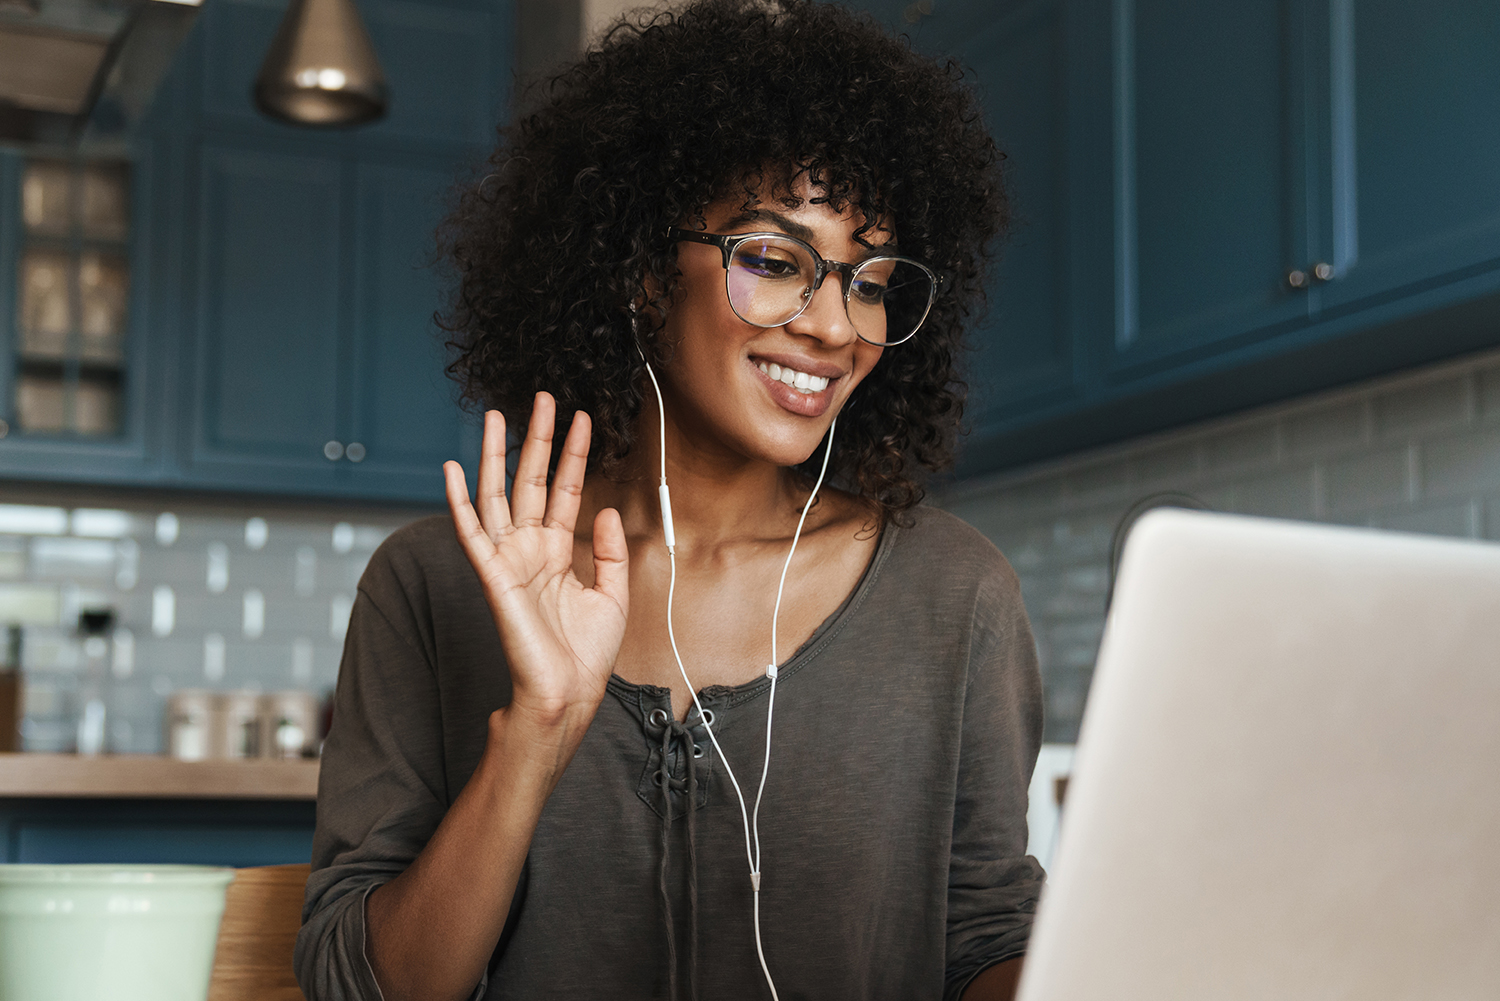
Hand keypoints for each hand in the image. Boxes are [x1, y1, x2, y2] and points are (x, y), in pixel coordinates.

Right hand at [443, 393, 628, 728]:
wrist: (567, 692)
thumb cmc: (585, 654)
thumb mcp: (613, 594)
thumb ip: (608, 550)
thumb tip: (606, 509)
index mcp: (558, 551)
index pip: (566, 490)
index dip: (574, 455)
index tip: (583, 420)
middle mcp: (530, 549)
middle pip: (530, 481)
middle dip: (537, 440)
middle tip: (542, 398)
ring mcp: (509, 559)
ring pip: (497, 495)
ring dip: (495, 455)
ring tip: (497, 416)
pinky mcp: (494, 576)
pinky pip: (471, 532)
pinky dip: (458, 501)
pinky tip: (452, 469)